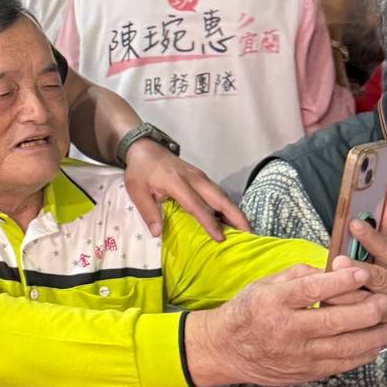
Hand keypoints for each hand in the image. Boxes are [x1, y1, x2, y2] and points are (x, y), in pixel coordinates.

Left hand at [122, 140, 249, 241]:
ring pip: (222, 195)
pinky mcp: (201, 177)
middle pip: (220, 198)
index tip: (221, 238)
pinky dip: (227, 206)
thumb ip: (148, 211)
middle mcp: (194, 178)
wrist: (145, 147)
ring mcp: (200, 176)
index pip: (197, 205)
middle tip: (249, 235)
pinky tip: (231, 219)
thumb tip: (157, 234)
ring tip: (245, 231)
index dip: (210, 222)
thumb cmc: (140, 170)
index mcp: (177, 182)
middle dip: (236, 216)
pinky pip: (218, 192)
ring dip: (235, 212)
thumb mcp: (136, 190)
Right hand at [185, 264, 386, 386]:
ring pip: (344, 347)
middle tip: (384, 301)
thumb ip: (297, 275)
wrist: (226, 349)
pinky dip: (363, 355)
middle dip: (365, 310)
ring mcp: (297, 355)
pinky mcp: (306, 372)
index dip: (339, 282)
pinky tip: (376, 345)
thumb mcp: (263, 284)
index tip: (361, 273)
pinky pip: (342, 365)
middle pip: (334, 322)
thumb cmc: (247, 312)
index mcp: (273, 302)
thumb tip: (331, 270)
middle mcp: (286, 330)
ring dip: (373, 337)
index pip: (311, 291)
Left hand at [327, 196, 386, 336]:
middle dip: (357, 270)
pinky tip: (322, 305)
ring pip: (363, 304)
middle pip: (378, 279)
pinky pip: (353, 324)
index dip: (372, 238)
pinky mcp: (376, 334)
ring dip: (342, 295)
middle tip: (338, 261)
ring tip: (324, 286)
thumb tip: (386, 194)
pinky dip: (338, 314)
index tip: (353, 225)